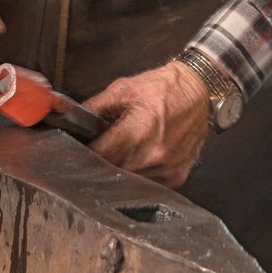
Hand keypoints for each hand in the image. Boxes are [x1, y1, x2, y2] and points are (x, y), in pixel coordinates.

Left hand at [84, 61, 211, 188]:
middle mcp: (155, 155)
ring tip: (115, 155)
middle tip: (92, 153)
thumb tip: (71, 119)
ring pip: (128, 182)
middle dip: (98, 164)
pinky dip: (136, 175)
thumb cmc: (163, 88)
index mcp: (140, 130)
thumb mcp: (124, 88)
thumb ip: (95, 107)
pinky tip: (135, 160)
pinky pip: (146, 185)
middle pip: (112, 172)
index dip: (84, 154)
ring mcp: (167, 170)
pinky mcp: (176, 178)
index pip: (100, 155)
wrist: (200, 93)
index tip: (75, 151)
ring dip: (117, 171)